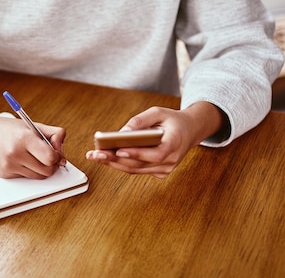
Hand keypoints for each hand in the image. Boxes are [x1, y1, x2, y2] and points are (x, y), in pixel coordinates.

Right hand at [0, 105, 65, 178]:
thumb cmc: (7, 128)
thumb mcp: (31, 125)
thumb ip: (53, 133)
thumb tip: (62, 150)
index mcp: (24, 138)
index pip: (51, 157)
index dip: (57, 156)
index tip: (56, 152)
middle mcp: (15, 153)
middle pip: (47, 171)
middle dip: (51, 165)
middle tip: (49, 157)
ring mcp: (9, 165)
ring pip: (37, 176)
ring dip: (40, 169)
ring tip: (33, 156)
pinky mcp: (4, 174)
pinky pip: (25, 177)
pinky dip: (27, 170)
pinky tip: (19, 159)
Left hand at [85, 102, 223, 177]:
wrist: (190, 130)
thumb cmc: (172, 119)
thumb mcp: (158, 112)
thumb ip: (140, 121)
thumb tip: (121, 133)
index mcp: (175, 144)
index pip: (155, 154)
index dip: (137, 154)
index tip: (119, 150)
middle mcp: (171, 160)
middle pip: (140, 164)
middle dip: (115, 159)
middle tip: (96, 154)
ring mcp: (165, 169)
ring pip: (135, 169)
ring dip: (113, 164)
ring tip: (95, 156)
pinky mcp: (159, 172)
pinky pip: (137, 169)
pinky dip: (121, 164)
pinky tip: (105, 158)